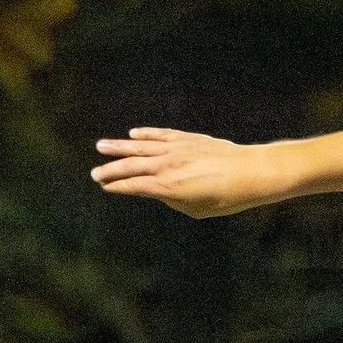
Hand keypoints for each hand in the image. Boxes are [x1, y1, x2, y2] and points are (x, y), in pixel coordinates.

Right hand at [91, 128, 285, 217]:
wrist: (249, 172)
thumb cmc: (226, 198)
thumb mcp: (196, 209)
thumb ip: (173, 199)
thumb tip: (159, 190)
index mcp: (167, 187)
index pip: (133, 185)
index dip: (117, 186)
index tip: (105, 186)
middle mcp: (166, 165)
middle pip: (131, 166)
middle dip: (110, 169)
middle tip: (94, 173)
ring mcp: (175, 149)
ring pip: (140, 146)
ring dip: (119, 146)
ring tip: (101, 146)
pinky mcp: (187, 138)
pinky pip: (161, 135)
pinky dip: (146, 134)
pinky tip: (133, 134)